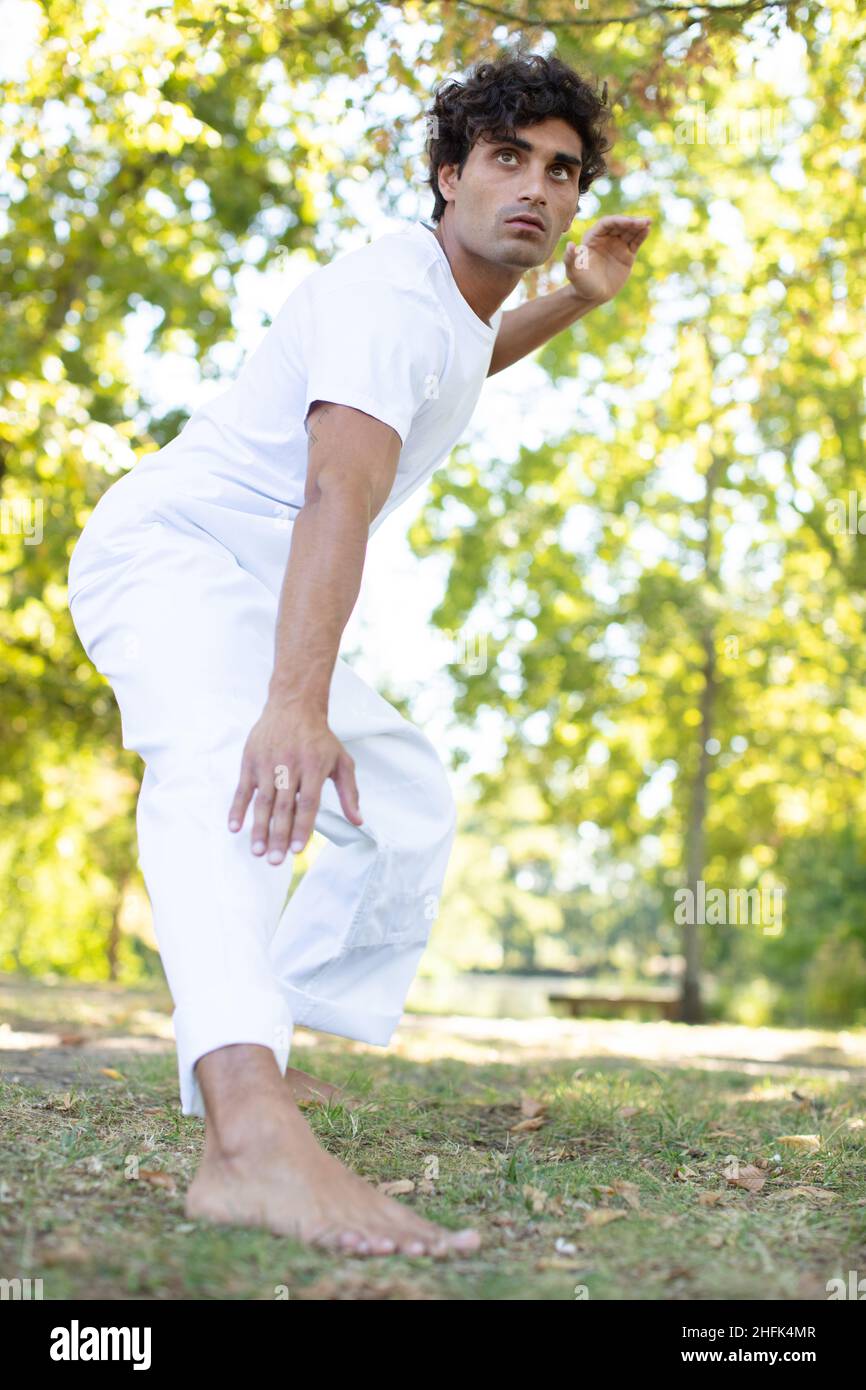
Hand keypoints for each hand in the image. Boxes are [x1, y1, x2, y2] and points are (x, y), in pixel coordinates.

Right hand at [228, 700, 361, 863]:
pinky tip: (234, 827)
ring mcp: (268, 763)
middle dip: (278, 835)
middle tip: (275, 860)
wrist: (293, 706)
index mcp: (314, 767)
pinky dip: (237, 808)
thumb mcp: (341, 761)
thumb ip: (349, 793)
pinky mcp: (251, 760)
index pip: (308, 803)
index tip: (298, 850)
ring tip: (256, 851)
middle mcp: (290, 766)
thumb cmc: (319, 738)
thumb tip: (358, 821)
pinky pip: (242, 789)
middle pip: (284, 806)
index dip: (303, 827)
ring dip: (258, 828)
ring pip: (262, 801)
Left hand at [564, 214, 651, 305]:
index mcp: (593, 238)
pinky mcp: (627, 255)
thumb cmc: (581, 284)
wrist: (592, 296)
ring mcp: (617, 245)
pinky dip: (641, 236)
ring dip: (639, 226)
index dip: (618, 221)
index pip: (606, 224)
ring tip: (648, 222)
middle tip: (644, 221)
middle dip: (631, 222)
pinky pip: (635, 242)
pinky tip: (647, 230)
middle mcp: (606, 238)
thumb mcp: (574, 273)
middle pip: (620, 225)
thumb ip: (570, 259)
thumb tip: (570, 245)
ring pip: (629, 232)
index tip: (629, 222)